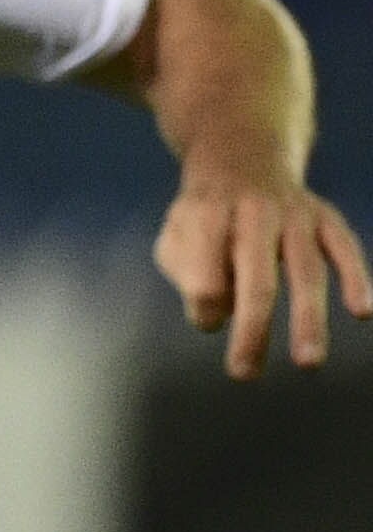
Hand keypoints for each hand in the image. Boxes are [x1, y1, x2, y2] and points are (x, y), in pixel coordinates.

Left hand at [155, 168, 369, 376]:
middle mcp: (255, 214)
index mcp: (208, 218)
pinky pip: (345, 248)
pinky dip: (356, 278)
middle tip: (244, 373)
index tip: (209, 320)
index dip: (204, 304)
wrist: (242, 158)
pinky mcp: (327, 218)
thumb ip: (188, 274)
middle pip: (257, 278)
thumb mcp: (176, 237)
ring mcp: (296, 214)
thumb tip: (216, 315)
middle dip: (252, 328)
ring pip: (306, 270)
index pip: (204, 272)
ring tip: (308, 362)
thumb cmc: (205, 217)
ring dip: (308, 318)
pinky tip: (363, 311)